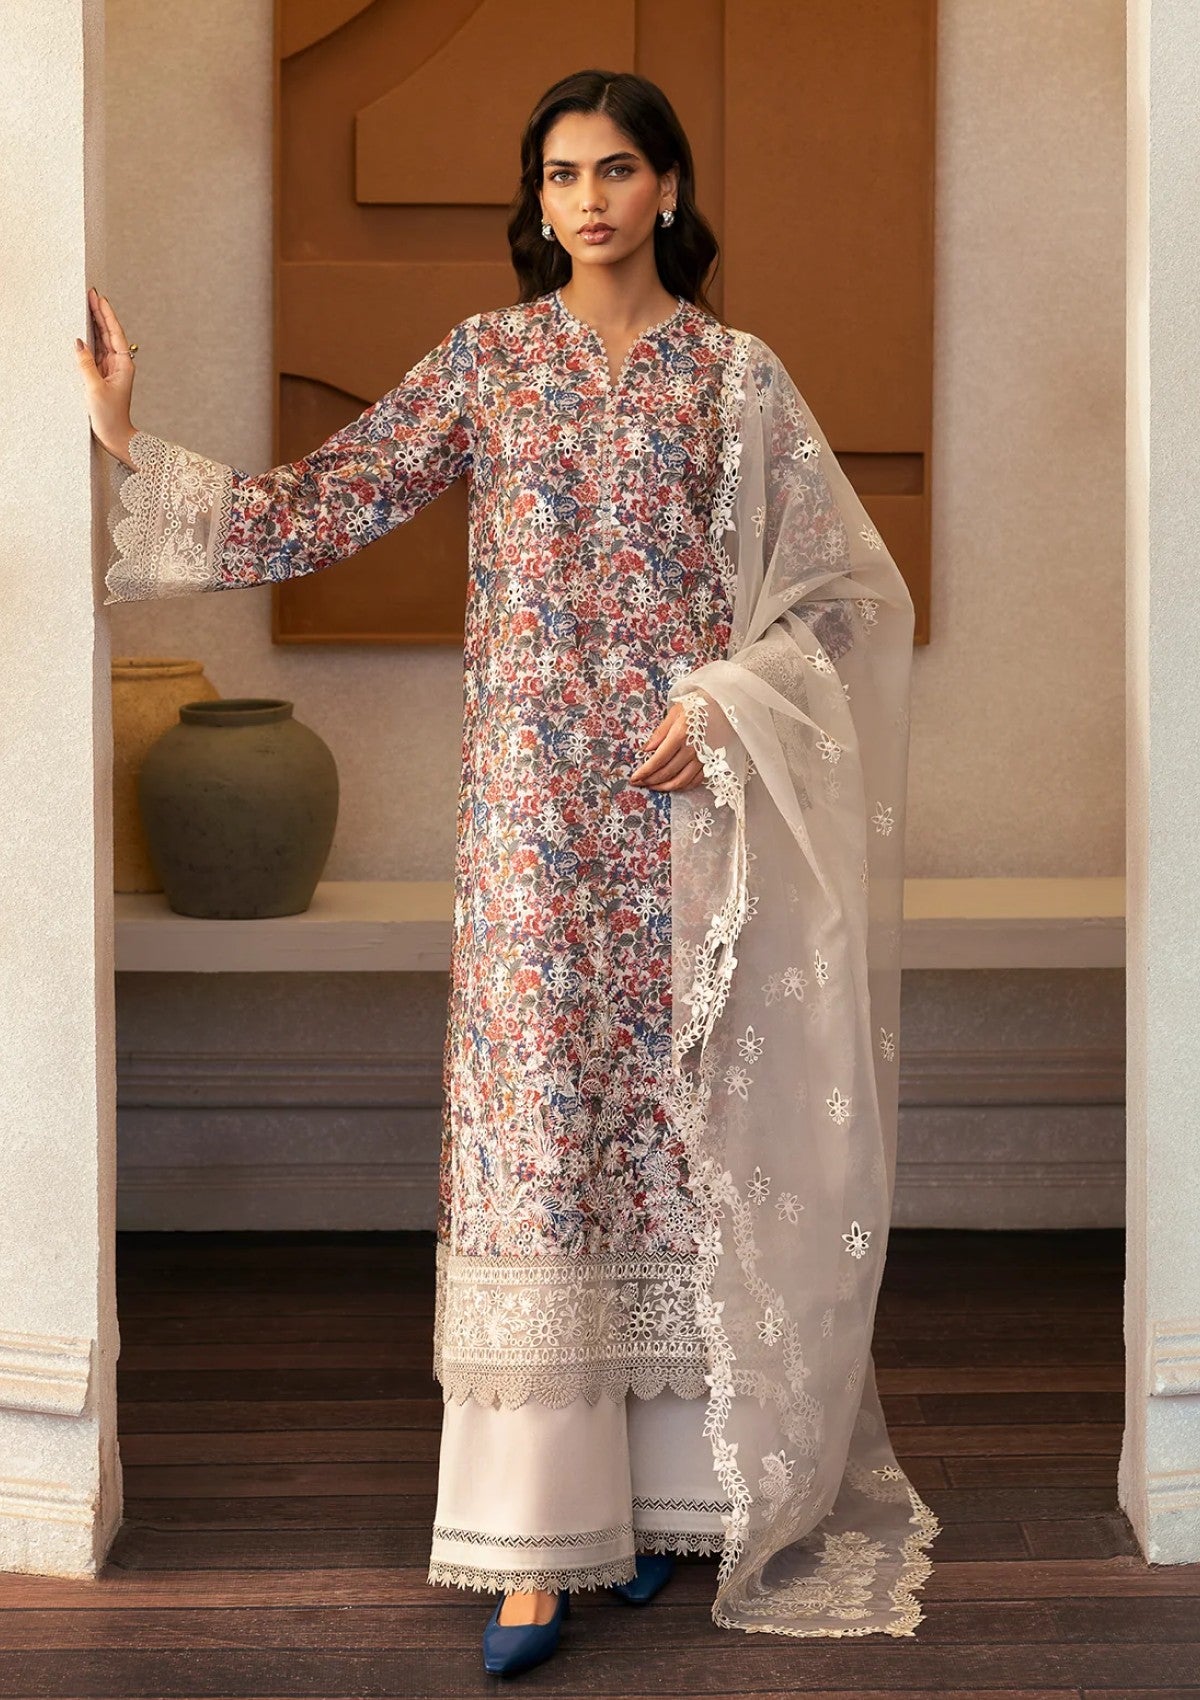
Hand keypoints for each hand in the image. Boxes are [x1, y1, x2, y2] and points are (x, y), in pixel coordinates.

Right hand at [74, 287, 136, 464]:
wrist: (116, 436)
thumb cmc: (110, 416)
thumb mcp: (95, 388)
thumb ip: (86, 364)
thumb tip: (79, 343)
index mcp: (123, 365)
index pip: (115, 333)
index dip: (106, 315)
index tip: (99, 298)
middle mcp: (119, 364)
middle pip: (109, 333)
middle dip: (100, 313)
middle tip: (91, 294)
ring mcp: (111, 369)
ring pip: (102, 340)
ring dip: (95, 323)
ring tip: (87, 304)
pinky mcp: (103, 375)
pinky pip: (96, 352)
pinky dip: (90, 339)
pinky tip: (84, 329)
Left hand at [630, 697, 708, 791]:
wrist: (725, 706)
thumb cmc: (698, 706)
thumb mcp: (676, 712)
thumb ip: (660, 732)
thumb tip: (646, 750)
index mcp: (680, 735)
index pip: (658, 760)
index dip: (644, 772)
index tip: (634, 778)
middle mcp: (692, 750)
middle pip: (667, 772)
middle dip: (650, 780)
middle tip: (640, 783)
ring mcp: (703, 759)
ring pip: (680, 781)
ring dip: (664, 787)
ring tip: (653, 786)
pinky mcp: (712, 763)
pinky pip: (695, 781)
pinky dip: (682, 787)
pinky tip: (672, 785)